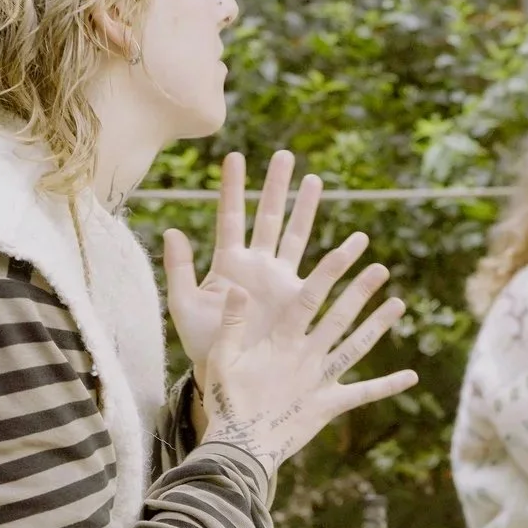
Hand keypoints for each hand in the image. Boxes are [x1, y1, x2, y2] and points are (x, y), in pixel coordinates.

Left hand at [164, 150, 330, 361]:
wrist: (229, 371)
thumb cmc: (201, 341)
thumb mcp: (183, 305)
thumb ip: (178, 269)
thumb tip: (172, 230)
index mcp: (228, 262)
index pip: (230, 216)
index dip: (233, 187)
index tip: (235, 156)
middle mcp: (256, 264)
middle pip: (268, 217)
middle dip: (276, 186)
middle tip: (285, 156)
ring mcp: (279, 279)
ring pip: (295, 235)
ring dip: (305, 208)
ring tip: (314, 180)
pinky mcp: (298, 299)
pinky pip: (320, 273)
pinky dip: (337, 255)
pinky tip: (354, 239)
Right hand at [195, 244, 416, 472]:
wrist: (240, 449)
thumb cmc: (227, 402)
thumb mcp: (220, 359)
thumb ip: (232, 323)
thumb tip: (239, 288)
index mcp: (281, 343)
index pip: (308, 299)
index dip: (328, 273)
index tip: (345, 251)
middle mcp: (306, 357)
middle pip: (339, 318)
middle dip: (360, 291)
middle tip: (381, 268)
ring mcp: (320, 382)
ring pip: (355, 348)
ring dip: (378, 326)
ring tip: (399, 304)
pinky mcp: (329, 406)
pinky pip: (362, 394)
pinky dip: (387, 386)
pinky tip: (412, 376)